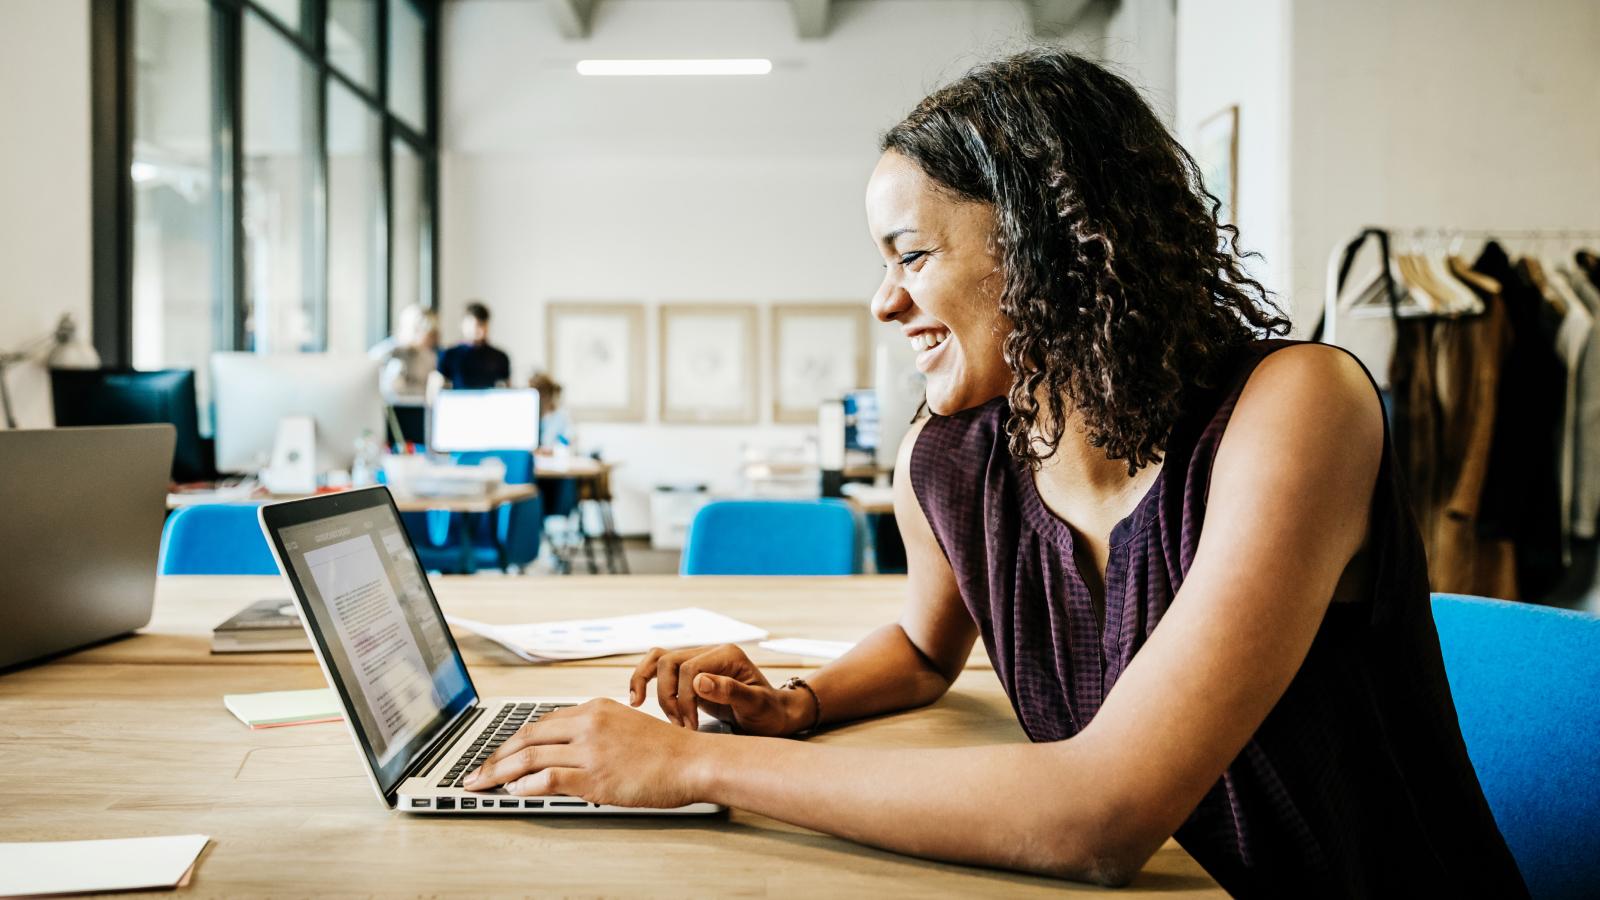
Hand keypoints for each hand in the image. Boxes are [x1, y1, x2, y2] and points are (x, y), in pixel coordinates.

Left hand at [462, 699, 706, 807]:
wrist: (692, 761)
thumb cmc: (665, 750)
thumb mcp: (624, 726)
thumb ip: (592, 734)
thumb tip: (562, 754)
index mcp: (594, 708)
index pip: (541, 723)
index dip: (513, 741)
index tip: (497, 754)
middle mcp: (588, 723)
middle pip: (527, 737)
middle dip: (495, 757)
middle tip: (476, 772)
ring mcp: (590, 749)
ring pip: (530, 758)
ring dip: (499, 773)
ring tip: (482, 785)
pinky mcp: (594, 776)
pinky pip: (547, 780)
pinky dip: (526, 787)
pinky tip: (514, 793)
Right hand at [629, 643, 810, 734]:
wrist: (775, 715)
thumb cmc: (769, 712)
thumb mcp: (757, 705)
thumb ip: (731, 691)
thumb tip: (699, 682)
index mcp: (727, 654)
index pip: (689, 669)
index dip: (684, 699)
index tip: (692, 726)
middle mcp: (710, 651)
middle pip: (669, 662)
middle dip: (669, 697)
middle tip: (682, 725)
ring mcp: (699, 660)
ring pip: (659, 660)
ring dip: (653, 688)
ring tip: (652, 711)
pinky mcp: (689, 673)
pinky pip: (658, 667)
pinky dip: (644, 679)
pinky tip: (637, 699)